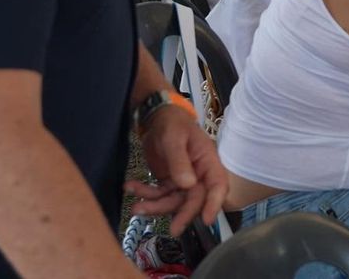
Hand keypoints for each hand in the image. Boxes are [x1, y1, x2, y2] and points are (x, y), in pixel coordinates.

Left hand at [128, 105, 227, 235]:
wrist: (157, 118)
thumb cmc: (172, 123)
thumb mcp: (174, 139)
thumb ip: (179, 161)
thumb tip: (187, 184)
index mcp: (208, 161)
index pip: (217, 185)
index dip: (214, 203)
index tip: (206, 220)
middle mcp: (199, 174)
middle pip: (194, 200)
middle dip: (182, 214)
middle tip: (171, 230)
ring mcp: (183, 180)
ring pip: (173, 201)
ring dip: (155, 206)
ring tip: (135, 207)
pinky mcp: (168, 182)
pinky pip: (158, 195)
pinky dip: (145, 194)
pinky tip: (131, 187)